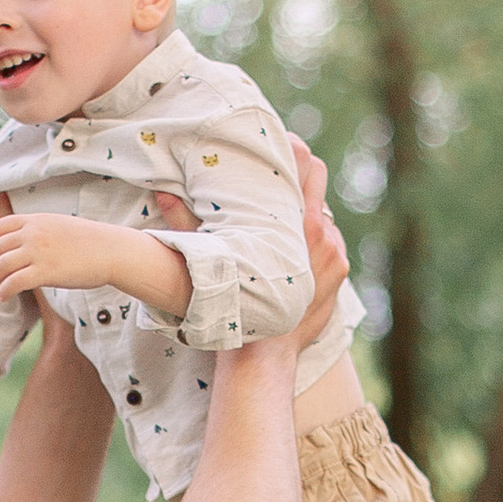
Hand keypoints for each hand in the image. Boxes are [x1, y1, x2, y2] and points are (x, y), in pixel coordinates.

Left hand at [0, 210, 125, 302]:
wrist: (111, 250)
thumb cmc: (88, 242)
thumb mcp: (57, 225)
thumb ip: (37, 230)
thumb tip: (21, 241)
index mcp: (34, 220)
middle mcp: (33, 233)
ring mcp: (38, 252)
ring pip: (0, 266)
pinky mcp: (46, 272)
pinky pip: (14, 282)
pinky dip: (4, 290)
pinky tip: (4, 296)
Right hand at [146, 142, 346, 345]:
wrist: (263, 356)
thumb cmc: (234, 306)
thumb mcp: (208, 259)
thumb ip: (185, 224)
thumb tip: (162, 193)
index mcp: (296, 223)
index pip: (307, 167)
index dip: (296, 151)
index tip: (285, 145)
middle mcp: (322, 234)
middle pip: (319, 186)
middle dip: (301, 183)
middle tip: (280, 183)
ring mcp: (335, 254)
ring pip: (325, 219)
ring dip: (308, 217)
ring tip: (283, 224)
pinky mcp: (340, 273)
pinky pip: (332, 246)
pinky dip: (317, 245)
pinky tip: (297, 254)